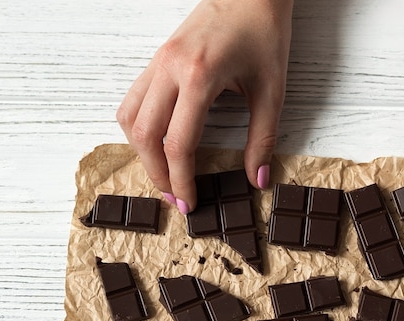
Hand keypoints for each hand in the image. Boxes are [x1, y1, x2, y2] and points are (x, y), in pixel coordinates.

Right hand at [117, 0, 293, 213]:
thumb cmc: (263, 34)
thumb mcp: (272, 89)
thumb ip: (263, 138)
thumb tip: (258, 179)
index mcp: (199, 76)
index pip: (178, 144)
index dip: (182, 180)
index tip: (191, 203)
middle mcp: (169, 69)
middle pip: (146, 136)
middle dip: (159, 175)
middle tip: (177, 199)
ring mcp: (157, 63)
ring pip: (131, 119)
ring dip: (143, 154)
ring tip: (165, 177)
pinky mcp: (155, 60)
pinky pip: (133, 101)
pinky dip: (138, 129)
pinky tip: (155, 144)